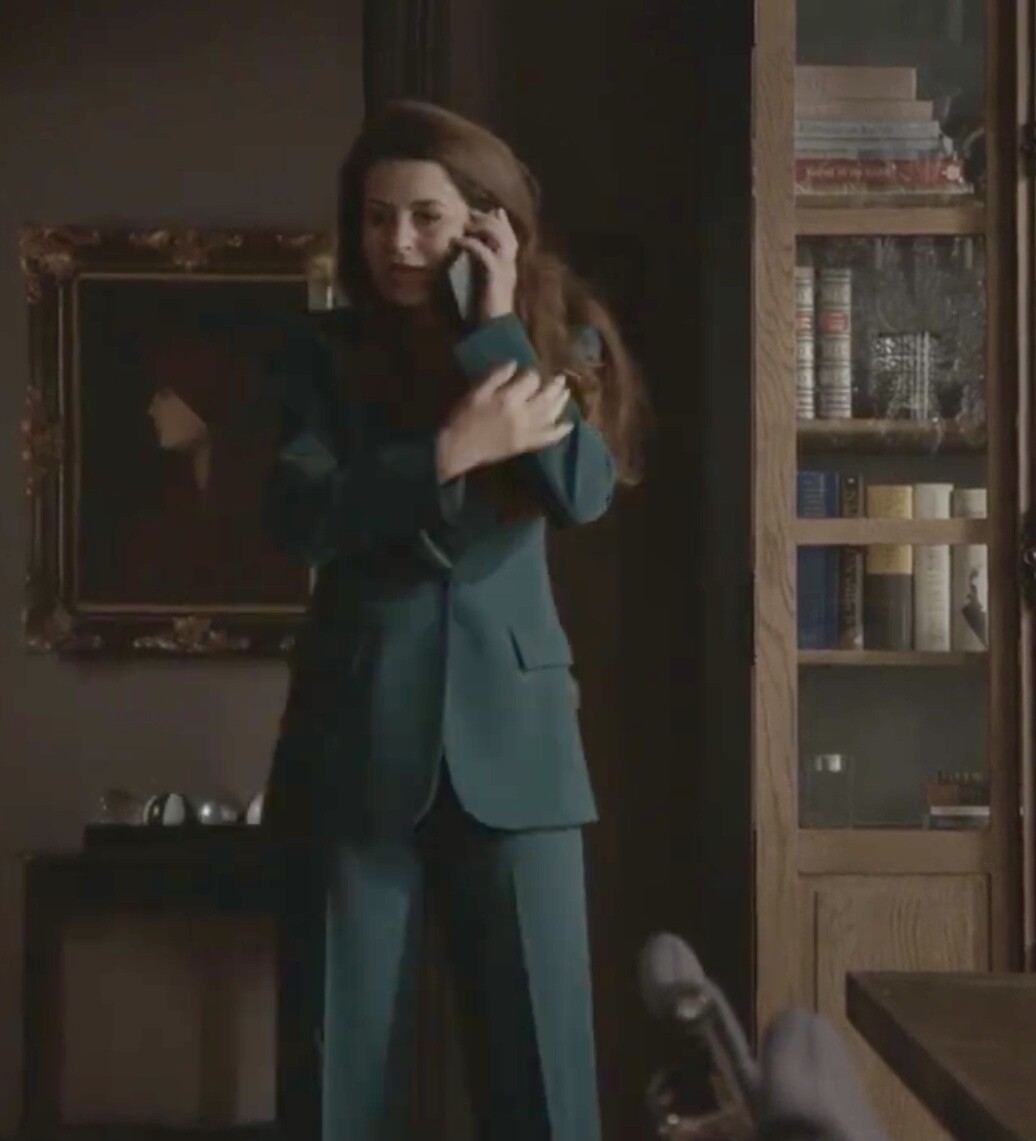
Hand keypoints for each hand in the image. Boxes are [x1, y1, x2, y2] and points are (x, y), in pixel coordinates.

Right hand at [436, 362, 572, 480]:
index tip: (529, 372)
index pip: (531, 380)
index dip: (533, 373)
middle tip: (560, 378)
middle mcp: (522, 415)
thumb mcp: (476, 391)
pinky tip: (569, 425)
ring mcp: (527, 432)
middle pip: (546, 397)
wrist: (459, 448)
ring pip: (551, 415)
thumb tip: (514, 364)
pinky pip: (548, 438)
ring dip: (561, 403)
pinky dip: (560, 432)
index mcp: (509, 399)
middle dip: (554, 386)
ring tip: (566, 393)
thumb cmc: (464, 417)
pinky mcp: (526, 445)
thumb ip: (496, 376)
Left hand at [455, 207, 518, 321]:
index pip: (508, 234)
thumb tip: (469, 248)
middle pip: (504, 230)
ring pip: (498, 236)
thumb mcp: (483, 281)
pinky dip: (471, 244)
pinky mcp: (495, 275)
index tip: (478, 213)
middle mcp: (510, 263)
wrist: (494, 329)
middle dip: (486, 218)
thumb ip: (480, 265)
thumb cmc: (486, 309)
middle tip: (468, 215)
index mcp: (509, 264)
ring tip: (464, 226)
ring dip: (480, 226)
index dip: (497, 220)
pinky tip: (458, 242)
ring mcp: (505, 268)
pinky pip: (484, 252)